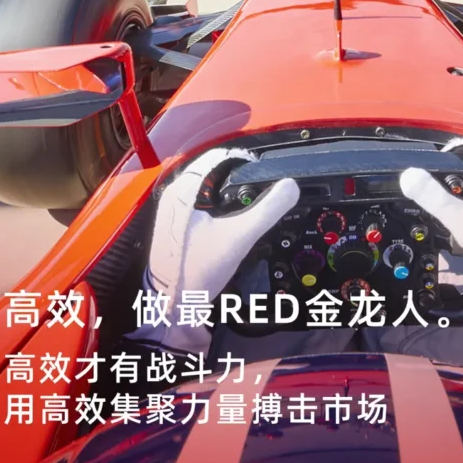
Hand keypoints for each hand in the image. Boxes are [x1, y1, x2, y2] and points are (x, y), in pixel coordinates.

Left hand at [126, 148, 299, 353]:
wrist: (171, 306)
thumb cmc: (200, 268)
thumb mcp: (239, 237)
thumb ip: (267, 210)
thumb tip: (291, 186)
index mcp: (184, 188)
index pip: (217, 156)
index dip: (244, 158)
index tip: (265, 171)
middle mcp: (175, 192)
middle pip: (212, 169)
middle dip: (239, 174)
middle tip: (262, 185)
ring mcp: (173, 208)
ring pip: (206, 185)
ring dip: (230, 188)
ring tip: (252, 200)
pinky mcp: (176, 223)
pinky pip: (201, 201)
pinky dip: (219, 202)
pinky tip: (233, 216)